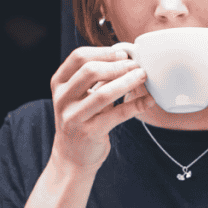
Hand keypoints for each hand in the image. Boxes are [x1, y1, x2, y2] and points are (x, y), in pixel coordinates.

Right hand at [49, 46, 155, 173]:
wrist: (72, 155)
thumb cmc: (80, 119)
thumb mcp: (79, 95)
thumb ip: (94, 77)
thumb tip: (124, 57)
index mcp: (59, 83)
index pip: (78, 57)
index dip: (103, 52)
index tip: (122, 53)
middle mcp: (63, 98)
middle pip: (90, 71)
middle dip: (118, 65)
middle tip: (136, 65)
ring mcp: (74, 117)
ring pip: (104, 94)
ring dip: (128, 82)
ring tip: (142, 76)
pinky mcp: (89, 132)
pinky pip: (117, 115)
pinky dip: (136, 105)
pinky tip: (148, 100)